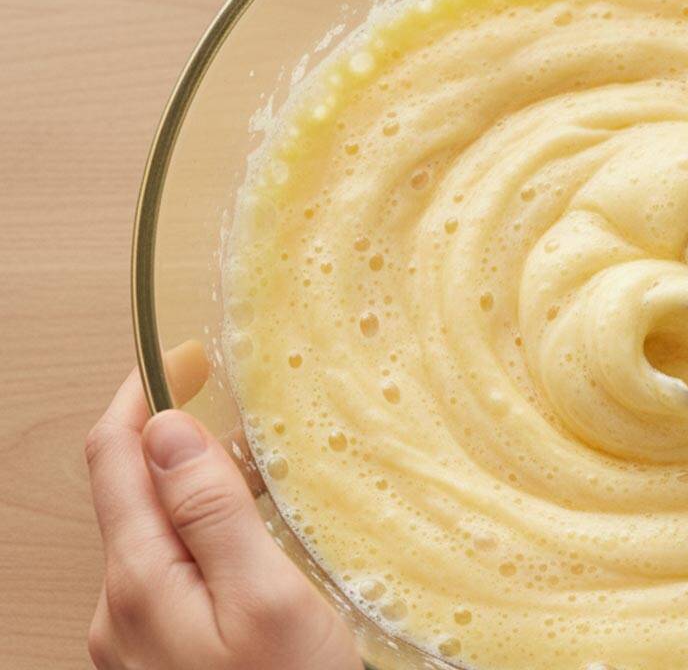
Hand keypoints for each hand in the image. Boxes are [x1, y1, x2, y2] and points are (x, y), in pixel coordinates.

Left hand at [84, 342, 359, 669]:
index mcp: (139, 580)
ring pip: (155, 530)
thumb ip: (211, 512)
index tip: (186, 353)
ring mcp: (135, 634)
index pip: (116, 456)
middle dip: (177, 437)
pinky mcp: (161, 653)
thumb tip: (168, 430)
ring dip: (198, 487)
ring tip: (261, 478)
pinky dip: (205, 533)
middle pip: (132, 490)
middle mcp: (120, 605)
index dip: (145, 392)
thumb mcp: (265, 598)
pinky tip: (251, 544)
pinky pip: (170, 569)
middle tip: (242, 417)